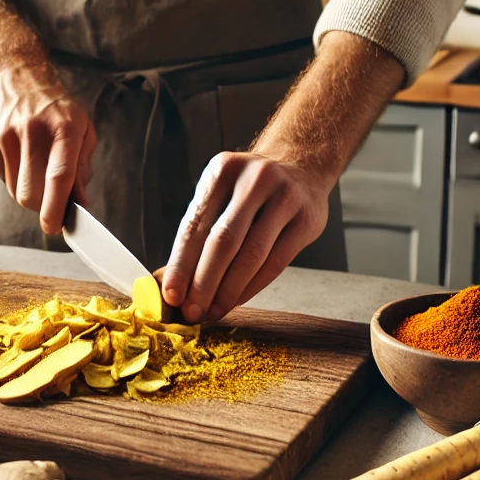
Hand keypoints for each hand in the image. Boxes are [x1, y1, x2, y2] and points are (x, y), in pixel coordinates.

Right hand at [0, 60, 96, 235]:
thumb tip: (79, 203)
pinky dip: (13, 176)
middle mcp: (31, 130)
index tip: (54, 226)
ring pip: (15, 191)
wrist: (11, 73)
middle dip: (42, 206)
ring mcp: (2, 135)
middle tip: (50, 200)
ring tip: (34, 164)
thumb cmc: (54, 106)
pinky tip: (17, 153)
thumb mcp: (81, 128)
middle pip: (31, 193)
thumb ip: (82, 167)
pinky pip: (1, 178)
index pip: (59, 175)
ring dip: (28, 190)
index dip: (56, 207)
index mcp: (63, 126)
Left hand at [161, 151, 330, 322]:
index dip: (181, 264)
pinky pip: (276, 262)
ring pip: (252, 255)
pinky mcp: (308, 219)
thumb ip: (200, 228)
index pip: (196, 224)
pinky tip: (236, 300)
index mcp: (223, 169)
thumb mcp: (221, 191)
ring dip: (228, 291)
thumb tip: (175, 282)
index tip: (171, 295)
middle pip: (224, 240)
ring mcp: (286, 197)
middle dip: (204, 283)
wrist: (301, 168)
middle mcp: (256, 179)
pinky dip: (253, 287)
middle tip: (192, 312)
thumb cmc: (249, 190)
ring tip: (212, 311)